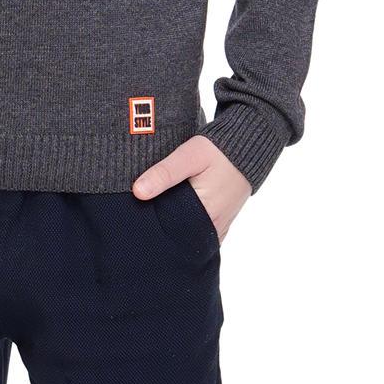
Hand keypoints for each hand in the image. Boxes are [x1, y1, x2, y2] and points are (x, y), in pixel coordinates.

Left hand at [131, 136, 251, 244]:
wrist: (247, 147)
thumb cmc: (217, 151)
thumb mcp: (188, 156)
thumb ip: (164, 174)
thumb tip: (137, 192)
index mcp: (205, 214)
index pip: (170, 232)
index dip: (152, 225)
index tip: (137, 217)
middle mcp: (213, 226)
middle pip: (179, 236)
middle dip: (162, 229)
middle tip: (142, 216)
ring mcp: (219, 225)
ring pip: (189, 235)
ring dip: (174, 228)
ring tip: (156, 215)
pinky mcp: (221, 221)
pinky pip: (200, 232)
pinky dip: (187, 227)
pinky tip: (174, 215)